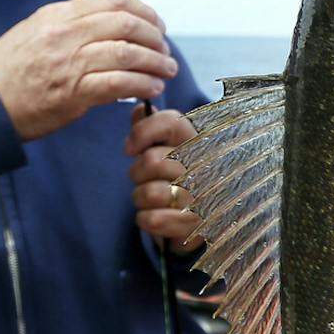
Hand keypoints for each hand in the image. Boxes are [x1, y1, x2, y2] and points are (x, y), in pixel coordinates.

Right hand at [0, 0, 177, 140]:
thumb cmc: (8, 71)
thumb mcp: (34, 31)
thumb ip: (69, 25)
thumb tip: (107, 24)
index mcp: (58, 15)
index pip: (112, 1)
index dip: (143, 11)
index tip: (156, 24)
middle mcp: (65, 34)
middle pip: (126, 24)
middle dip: (154, 36)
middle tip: (164, 49)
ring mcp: (70, 63)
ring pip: (127, 53)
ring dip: (155, 62)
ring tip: (166, 70)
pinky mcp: (74, 93)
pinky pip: (119, 84)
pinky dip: (142, 84)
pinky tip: (151, 88)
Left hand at [126, 106, 205, 252]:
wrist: (201, 221)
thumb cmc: (179, 178)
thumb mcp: (168, 149)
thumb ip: (152, 128)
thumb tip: (137, 109)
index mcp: (198, 141)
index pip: (171, 121)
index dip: (142, 132)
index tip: (129, 148)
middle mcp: (204, 166)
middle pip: (151, 160)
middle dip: (136, 173)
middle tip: (144, 179)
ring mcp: (200, 197)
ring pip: (148, 193)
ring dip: (139, 198)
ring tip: (150, 199)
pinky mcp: (193, 224)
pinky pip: (151, 219)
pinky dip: (145, 219)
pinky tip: (154, 217)